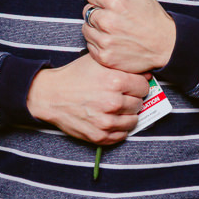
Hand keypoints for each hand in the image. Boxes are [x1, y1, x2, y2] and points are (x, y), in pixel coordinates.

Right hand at [25, 53, 147, 145]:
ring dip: (128, 115)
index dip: (138, 85)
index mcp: (115, 81)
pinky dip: (119, 129)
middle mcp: (113, 103)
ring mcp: (106, 122)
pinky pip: (121, 136)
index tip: (131, 86)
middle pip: (139, 104)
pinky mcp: (99, 136)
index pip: (144, 87)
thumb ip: (122, 65)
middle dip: (133, 99)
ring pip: (133, 121)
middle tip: (122, 97)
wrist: (51, 95)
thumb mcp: (98, 62)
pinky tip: (111, 120)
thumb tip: (147, 74)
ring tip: (117, 109)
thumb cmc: (75, 76)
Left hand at [81, 0, 175, 73]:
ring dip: (96, 28)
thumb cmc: (154, 20)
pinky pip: (90, 45)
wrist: (166, 46)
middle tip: (112, 17)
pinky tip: (112, 41)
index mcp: (116, 2)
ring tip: (112, 30)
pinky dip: (98, 43)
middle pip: (87, 10)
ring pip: (86, 28)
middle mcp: (107, 21)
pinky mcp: (104, 56)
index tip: (105, 1)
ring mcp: (105, 40)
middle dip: (98, 12)